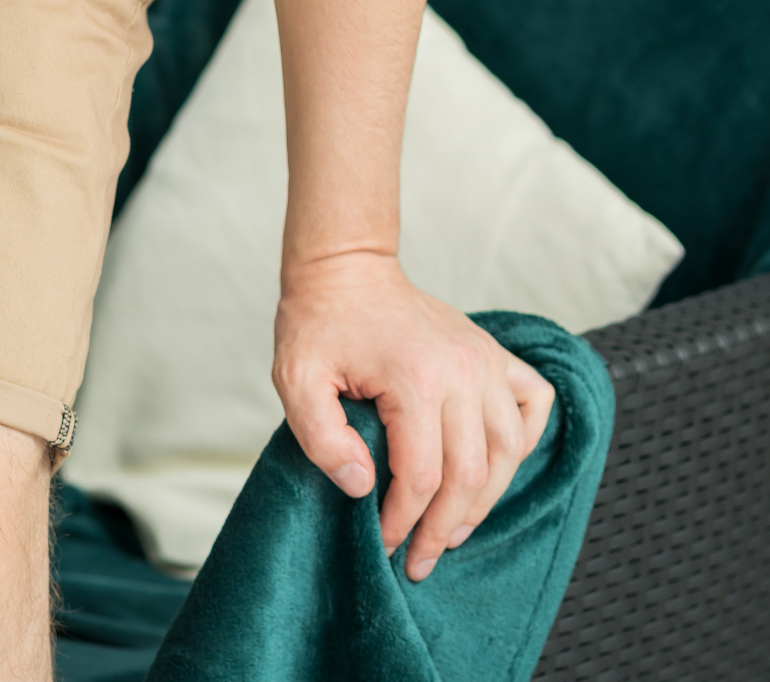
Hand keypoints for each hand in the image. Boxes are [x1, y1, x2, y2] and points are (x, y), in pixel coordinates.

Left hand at [272, 252, 555, 581]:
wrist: (345, 268)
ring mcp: (484, 359)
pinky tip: (496, 465)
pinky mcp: (492, 352)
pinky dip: (525, 439)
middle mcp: (462, 370)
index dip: (404, 521)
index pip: (423, 477)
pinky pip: (532, 403)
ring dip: (485, 500)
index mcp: (414, 379)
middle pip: (471, 474)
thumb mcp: (295, 379)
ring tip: (453, 531)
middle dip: (443, 528)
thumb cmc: (317, 323)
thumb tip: (363, 488)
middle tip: (420, 560)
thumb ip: (322, 439)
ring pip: (508, 451)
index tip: (383, 544)